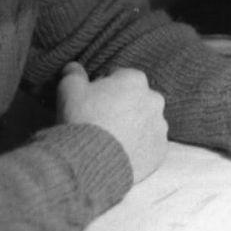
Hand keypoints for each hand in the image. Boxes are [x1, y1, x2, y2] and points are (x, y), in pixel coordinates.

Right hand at [56, 61, 168, 182]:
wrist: (91, 162)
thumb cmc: (82, 120)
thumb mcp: (69, 89)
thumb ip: (74, 73)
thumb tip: (74, 68)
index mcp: (135, 79)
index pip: (119, 77)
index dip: (103, 88)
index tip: (92, 101)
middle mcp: (154, 100)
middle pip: (136, 99)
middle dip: (122, 106)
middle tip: (101, 121)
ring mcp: (160, 127)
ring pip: (145, 122)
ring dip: (132, 127)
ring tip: (110, 140)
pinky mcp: (160, 151)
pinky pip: (150, 145)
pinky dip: (139, 148)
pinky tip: (121, 153)